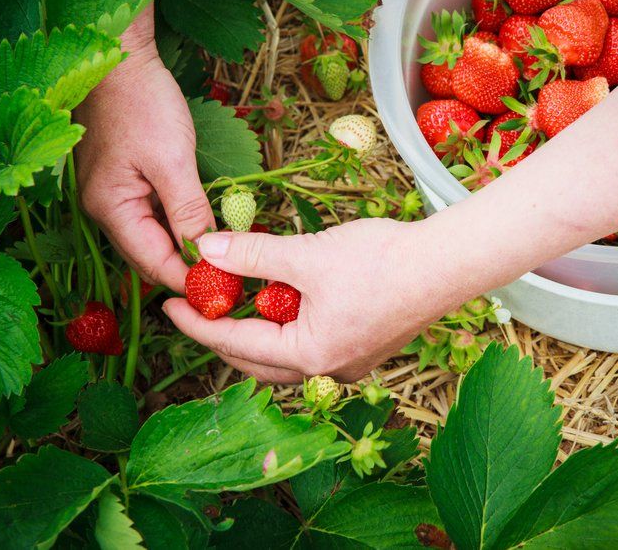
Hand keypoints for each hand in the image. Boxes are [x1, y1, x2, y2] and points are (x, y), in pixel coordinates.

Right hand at [75, 43, 213, 292]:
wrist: (119, 55)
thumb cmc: (142, 102)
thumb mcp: (172, 159)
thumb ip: (188, 210)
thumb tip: (206, 253)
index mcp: (110, 209)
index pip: (154, 264)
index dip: (191, 280)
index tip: (227, 290)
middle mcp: (105, 209)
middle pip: (151, 257)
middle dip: (189, 269)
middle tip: (232, 278)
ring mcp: (113, 195)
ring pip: (155, 237)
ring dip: (187, 248)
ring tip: (227, 257)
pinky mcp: (125, 180)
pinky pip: (154, 215)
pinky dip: (180, 224)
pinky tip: (207, 224)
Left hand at [162, 218, 470, 382]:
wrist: (447, 263)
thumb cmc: (382, 261)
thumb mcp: (306, 254)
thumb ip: (252, 255)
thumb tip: (205, 249)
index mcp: (309, 355)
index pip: (235, 344)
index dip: (197, 323)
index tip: (169, 305)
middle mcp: (327, 369)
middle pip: (257, 359)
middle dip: (223, 334)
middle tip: (198, 306)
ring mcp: (349, 361)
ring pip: (285, 354)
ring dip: (258, 329)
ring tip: (237, 298)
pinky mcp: (364, 346)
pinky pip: (311, 344)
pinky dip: (287, 324)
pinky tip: (283, 298)